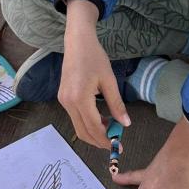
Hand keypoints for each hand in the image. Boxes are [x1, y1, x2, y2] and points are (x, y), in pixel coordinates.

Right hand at [58, 0, 130, 148]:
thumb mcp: (109, 81)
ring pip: (78, 127)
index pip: (94, 127)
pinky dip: (88, 124)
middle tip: (116, 143)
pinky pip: (76, 118)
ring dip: (94, 133)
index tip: (119, 146)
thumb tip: (126, 124)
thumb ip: (116, 104)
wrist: (77, 42)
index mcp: (80, 98)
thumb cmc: (95, 58)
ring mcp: (63, 101)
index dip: (106, 139)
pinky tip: (101, 119)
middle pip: (83, 132)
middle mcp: (68, 103)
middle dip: (99, 141)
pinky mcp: (63, 98)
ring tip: (111, 131)